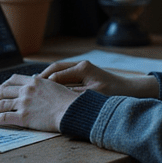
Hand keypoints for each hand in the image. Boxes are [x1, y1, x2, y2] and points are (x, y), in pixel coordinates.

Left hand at [0, 74, 78, 131]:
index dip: (4, 85)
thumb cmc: (69, 101)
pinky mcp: (23, 117)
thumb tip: (41, 88)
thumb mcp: (56, 87)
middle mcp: (26, 90)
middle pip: (3, 91)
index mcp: (34, 81)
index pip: (13, 79)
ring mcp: (23, 103)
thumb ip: (44, 87)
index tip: (0, 89)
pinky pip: (2, 117)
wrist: (72, 110)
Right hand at [39, 60, 158, 98]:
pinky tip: (49, 89)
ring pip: (58, 71)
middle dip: (41, 78)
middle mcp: (81, 65)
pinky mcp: (84, 73)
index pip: (57, 74)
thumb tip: (56, 97)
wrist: (132, 90)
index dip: (44, 83)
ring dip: (47, 79)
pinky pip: (65, 76)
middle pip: (55, 69)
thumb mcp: (94, 96)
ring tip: (35, 87)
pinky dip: (55, 81)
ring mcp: (82, 68)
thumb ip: (74, 95)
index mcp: (83, 68)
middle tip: (29, 86)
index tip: (34, 91)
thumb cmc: (115, 93)